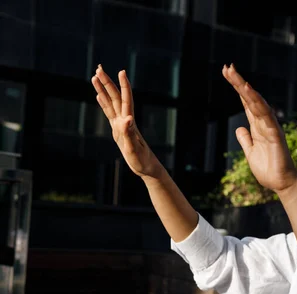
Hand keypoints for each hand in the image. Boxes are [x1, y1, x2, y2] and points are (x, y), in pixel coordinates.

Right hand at [91, 65, 163, 180]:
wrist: (147, 168)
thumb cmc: (142, 160)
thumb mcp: (134, 148)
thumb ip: (129, 133)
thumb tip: (127, 118)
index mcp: (129, 122)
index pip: (126, 100)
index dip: (124, 85)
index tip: (122, 71)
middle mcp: (125, 120)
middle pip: (115, 97)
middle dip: (107, 82)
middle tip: (98, 68)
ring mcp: (121, 124)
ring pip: (111, 103)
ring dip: (103, 90)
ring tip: (95, 77)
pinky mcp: (118, 130)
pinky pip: (109, 113)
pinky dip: (103, 103)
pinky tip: (99, 97)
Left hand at [222, 64, 296, 193]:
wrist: (282, 184)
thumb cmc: (269, 169)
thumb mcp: (250, 153)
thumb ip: (245, 140)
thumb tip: (239, 128)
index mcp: (258, 126)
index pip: (246, 103)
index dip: (238, 89)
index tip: (227, 74)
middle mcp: (265, 123)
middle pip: (250, 98)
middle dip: (239, 83)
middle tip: (227, 67)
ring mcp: (270, 127)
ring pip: (257, 102)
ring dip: (245, 88)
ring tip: (234, 74)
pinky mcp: (275, 134)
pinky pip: (265, 114)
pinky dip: (257, 102)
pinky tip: (249, 91)